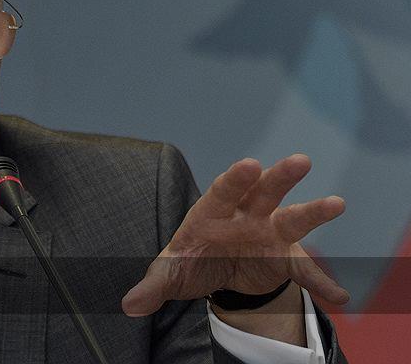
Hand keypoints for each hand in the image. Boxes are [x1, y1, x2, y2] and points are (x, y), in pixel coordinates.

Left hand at [122, 154, 349, 317]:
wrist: (212, 272)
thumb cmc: (188, 261)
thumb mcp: (169, 273)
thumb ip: (153, 287)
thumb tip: (130, 306)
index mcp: (212, 213)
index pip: (223, 191)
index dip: (235, 179)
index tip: (249, 164)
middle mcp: (244, 215)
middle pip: (263, 192)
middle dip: (280, 177)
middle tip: (300, 162)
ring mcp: (268, 233)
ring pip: (292, 218)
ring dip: (314, 212)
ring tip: (337, 203)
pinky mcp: (284, 256)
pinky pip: (305, 270)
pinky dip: (320, 282)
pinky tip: (337, 294)